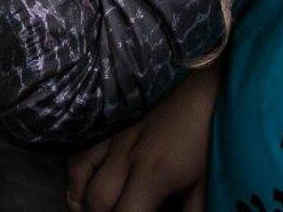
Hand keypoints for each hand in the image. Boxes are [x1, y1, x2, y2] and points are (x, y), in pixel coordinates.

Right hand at [65, 65, 218, 211]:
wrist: (196, 83)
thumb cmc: (206, 132)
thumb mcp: (207, 178)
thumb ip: (194, 209)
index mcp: (152, 174)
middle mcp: (124, 158)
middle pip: (98, 201)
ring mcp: (111, 140)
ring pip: (80, 178)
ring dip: (82, 202)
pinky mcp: (107, 127)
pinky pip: (79, 153)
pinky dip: (75, 177)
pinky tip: (82, 189)